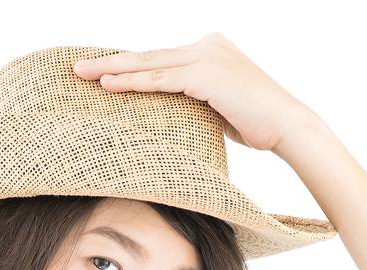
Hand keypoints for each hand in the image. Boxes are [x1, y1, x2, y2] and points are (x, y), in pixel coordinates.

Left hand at [72, 34, 309, 153]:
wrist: (287, 125)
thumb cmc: (259, 124)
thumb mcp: (219, 108)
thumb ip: (196, 103)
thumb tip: (173, 116)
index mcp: (209, 50)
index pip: (161, 60)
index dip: (131, 67)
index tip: (103, 72)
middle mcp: (205, 46)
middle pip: (149, 56)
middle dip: (112, 62)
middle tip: (79, 68)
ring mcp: (205, 56)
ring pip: (150, 64)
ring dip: (114, 70)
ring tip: (84, 75)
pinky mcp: (205, 73)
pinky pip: (162, 79)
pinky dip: (134, 82)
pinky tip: (110, 85)